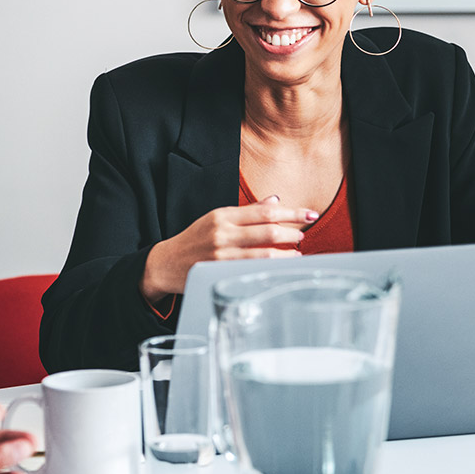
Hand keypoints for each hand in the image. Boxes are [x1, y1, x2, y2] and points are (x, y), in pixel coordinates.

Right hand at [140, 196, 319, 300]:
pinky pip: (253, 269)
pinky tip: (280, 266)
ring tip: (297, 253)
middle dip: (292, 231)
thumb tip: (275, 201)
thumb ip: (246, 211)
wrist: (166, 263)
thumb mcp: (217, 218)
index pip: (265, 211)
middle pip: (268, 229)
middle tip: (303, 235)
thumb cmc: (194, 240)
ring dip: (286, 253)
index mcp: (222, 215)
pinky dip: (271, 267)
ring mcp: (221, 254)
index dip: (291, 212)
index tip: (309, 214)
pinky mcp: (221, 272)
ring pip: (264, 252)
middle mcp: (222, 233)